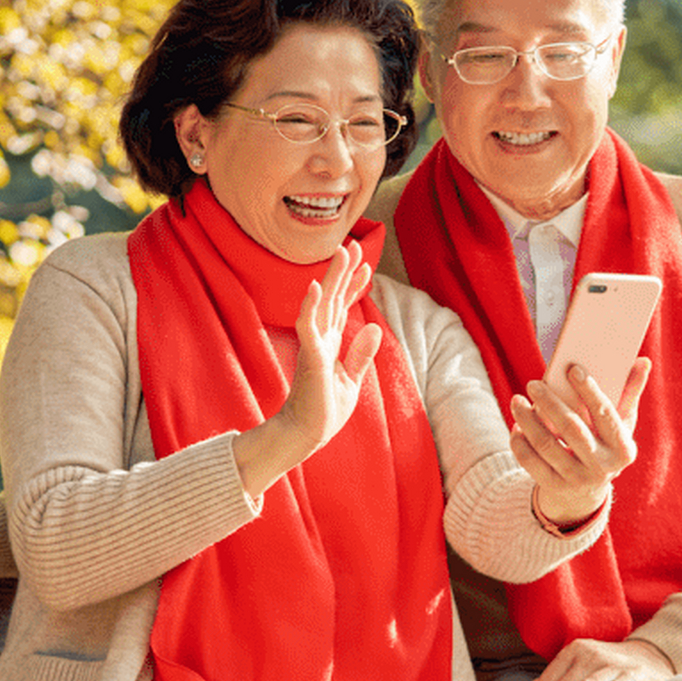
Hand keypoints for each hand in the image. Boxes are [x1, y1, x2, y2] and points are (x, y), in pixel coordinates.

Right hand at [235, 241, 382, 496]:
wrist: (306, 436)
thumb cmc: (324, 411)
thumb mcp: (351, 380)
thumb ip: (361, 354)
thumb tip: (376, 328)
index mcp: (331, 344)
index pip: (344, 308)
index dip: (354, 286)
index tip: (367, 265)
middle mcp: (321, 339)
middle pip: (334, 298)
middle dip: (344, 271)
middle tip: (354, 244)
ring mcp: (314, 346)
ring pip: (324, 304)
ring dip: (332, 278)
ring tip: (341, 252)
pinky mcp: (310, 357)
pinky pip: (308, 327)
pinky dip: (311, 306)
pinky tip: (315, 287)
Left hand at [510, 357, 650, 525]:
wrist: (586, 491)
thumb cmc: (605, 444)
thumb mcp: (621, 425)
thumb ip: (630, 393)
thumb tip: (643, 361)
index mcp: (623, 449)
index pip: (606, 414)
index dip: (590, 390)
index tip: (572, 369)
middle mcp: (602, 468)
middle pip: (572, 429)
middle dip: (551, 403)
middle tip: (533, 384)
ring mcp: (577, 480)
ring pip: (546, 445)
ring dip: (528, 420)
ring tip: (517, 400)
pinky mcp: (553, 486)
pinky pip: (530, 462)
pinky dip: (520, 442)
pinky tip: (517, 425)